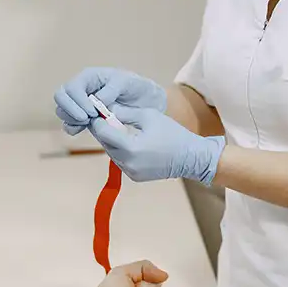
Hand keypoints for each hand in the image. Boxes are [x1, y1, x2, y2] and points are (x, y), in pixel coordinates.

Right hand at [54, 68, 166, 135]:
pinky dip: (72, 128)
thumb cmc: (137, 88)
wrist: (146, 103)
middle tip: (88, 119)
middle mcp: (81, 89)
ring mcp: (80, 104)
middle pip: (60, 97)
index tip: (93, 112)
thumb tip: (97, 99)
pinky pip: (69, 123)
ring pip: (62, 110)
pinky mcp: (83, 118)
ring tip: (89, 123)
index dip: (78, 101)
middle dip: (71, 110)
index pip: (72, 87)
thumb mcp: (129, 83)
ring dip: (71, 119)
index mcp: (89, 77)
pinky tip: (83, 129)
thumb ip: (113, 88)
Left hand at [89, 105, 225, 185]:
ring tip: (117, 128)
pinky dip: (121, 151)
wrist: (190, 158)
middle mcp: (127, 163)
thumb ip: (125, 113)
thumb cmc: (172, 134)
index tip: (97, 111)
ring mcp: (130, 172)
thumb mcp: (148, 116)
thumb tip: (108, 109)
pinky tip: (129, 141)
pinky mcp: (134, 176)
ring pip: (111, 153)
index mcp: (130, 147)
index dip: (97, 121)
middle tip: (105, 117)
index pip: (103, 132)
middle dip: (104, 130)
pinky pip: (121, 161)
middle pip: (105, 143)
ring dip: (112, 140)